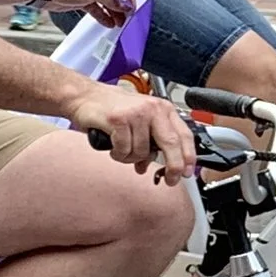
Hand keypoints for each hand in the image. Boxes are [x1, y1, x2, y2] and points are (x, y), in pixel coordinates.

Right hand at [71, 86, 195, 178]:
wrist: (86, 96)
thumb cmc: (113, 109)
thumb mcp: (141, 122)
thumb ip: (153, 142)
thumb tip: (158, 167)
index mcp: (163, 109)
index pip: (184, 134)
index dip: (189, 156)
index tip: (188, 172)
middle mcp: (153, 108)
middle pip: (171, 144)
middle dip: (173, 166)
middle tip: (170, 180)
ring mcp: (136, 113)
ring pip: (143, 152)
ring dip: (131, 158)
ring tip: (122, 148)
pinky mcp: (119, 119)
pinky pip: (124, 150)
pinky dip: (118, 153)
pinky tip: (113, 145)